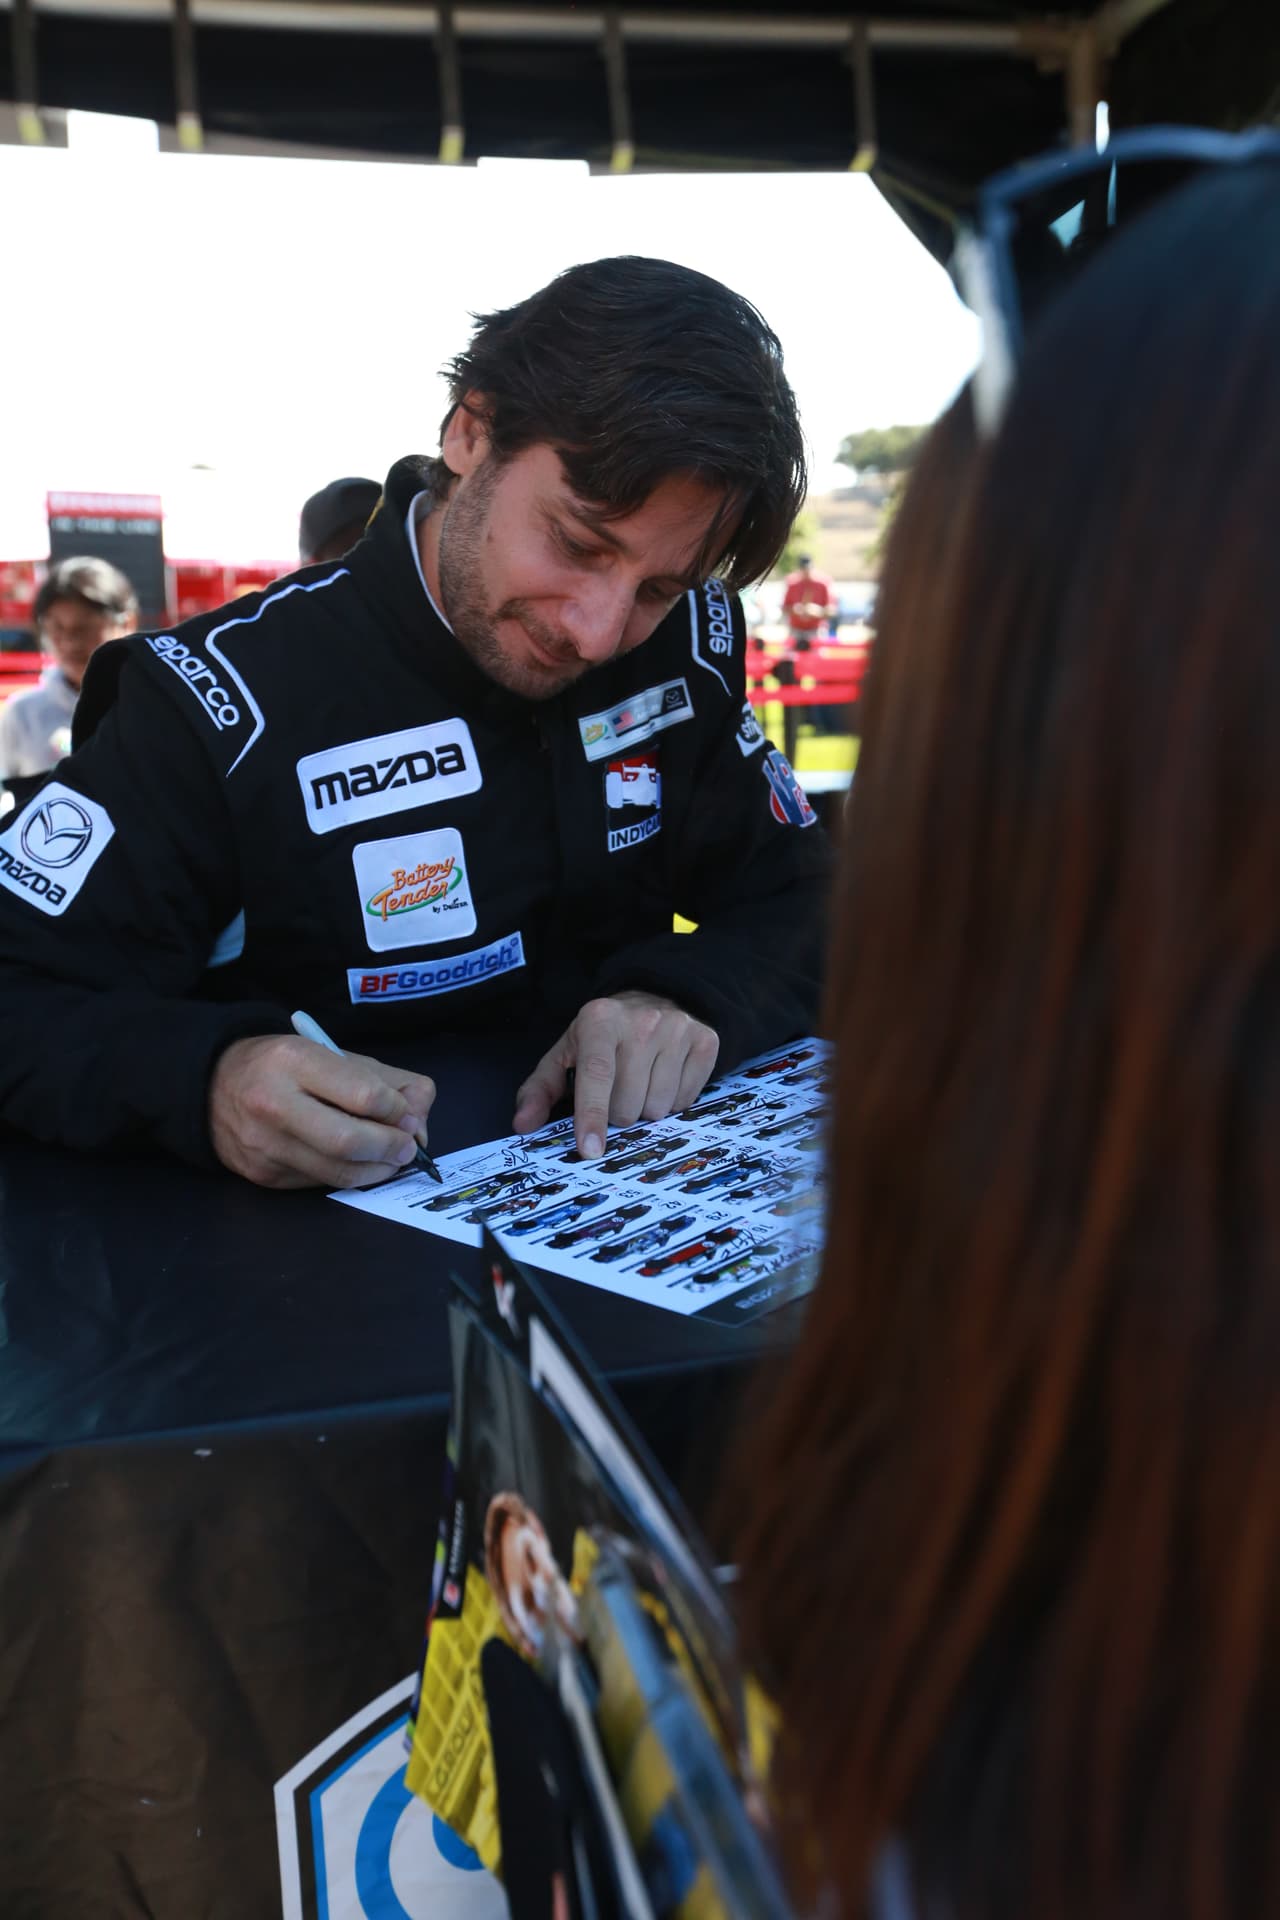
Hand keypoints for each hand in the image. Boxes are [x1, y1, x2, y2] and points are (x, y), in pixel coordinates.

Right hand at [209, 1034, 435, 1189]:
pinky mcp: (263, 1175)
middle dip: (392, 1148)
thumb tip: (420, 1121)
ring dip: (378, 1170)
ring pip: (338, 1171)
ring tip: (391, 1159)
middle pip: (350, 1140)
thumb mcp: (333, 1054)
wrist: (212, 1085)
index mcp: (295, 1060)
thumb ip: (386, 1082)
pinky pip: (320, 1183)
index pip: (364, 1094)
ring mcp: (265, 1144)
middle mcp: (273, 1103)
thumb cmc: (284, 1066)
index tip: (407, 1115)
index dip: (397, 1111)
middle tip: (409, 1148)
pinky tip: (357, 1163)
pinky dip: (348, 1175)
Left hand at [513, 991, 718, 1157]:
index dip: (592, 1115)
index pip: (597, 1075)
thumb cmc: (603, 1036)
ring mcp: (678, 1030)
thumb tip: (523, 1125)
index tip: (590, 1150)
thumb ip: (540, 1089)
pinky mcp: (706, 1041)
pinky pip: (687, 1101)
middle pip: (628, 1104)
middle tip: (617, 1090)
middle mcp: (642, 1021)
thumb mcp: (567, 1053)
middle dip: (618, 1112)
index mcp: (599, 1020)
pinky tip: (664, 1076)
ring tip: (641, 1081)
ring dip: (646, 1108)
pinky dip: (673, 1101)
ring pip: (659, 1108)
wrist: (657, 995)